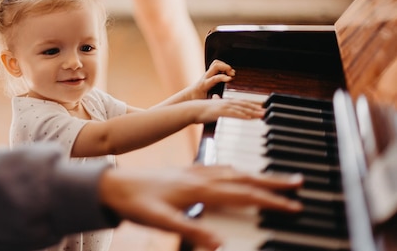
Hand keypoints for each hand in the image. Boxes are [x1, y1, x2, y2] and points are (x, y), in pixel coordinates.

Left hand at [99, 165, 302, 250]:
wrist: (113, 185)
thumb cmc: (135, 203)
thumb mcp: (161, 221)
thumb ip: (191, 230)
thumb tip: (220, 243)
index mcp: (198, 188)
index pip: (242, 194)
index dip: (270, 201)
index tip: (294, 206)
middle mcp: (199, 176)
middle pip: (243, 177)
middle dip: (272, 181)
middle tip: (298, 182)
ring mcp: (193, 171)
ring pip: (233, 170)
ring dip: (256, 174)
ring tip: (276, 179)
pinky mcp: (186, 171)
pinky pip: (219, 168)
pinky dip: (236, 170)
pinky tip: (236, 174)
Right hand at [188, 97, 264, 122]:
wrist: (192, 110)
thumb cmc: (201, 111)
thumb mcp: (213, 109)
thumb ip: (219, 108)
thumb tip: (221, 108)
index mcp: (226, 102)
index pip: (242, 103)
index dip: (252, 105)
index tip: (261, 108)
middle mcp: (227, 103)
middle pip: (245, 105)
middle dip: (256, 108)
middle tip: (266, 111)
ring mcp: (224, 106)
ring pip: (241, 108)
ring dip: (253, 112)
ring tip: (261, 115)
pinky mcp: (220, 112)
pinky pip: (233, 113)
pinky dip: (242, 115)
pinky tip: (248, 117)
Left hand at [190, 60, 236, 99]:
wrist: (190, 94)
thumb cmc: (198, 99)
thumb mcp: (204, 102)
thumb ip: (213, 101)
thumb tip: (221, 102)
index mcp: (204, 85)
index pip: (214, 78)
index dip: (223, 77)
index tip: (230, 79)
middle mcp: (205, 77)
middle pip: (215, 66)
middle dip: (225, 67)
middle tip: (233, 74)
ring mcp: (207, 74)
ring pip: (216, 63)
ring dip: (225, 66)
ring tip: (231, 72)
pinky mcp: (209, 73)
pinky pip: (216, 65)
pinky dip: (223, 66)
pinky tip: (228, 72)